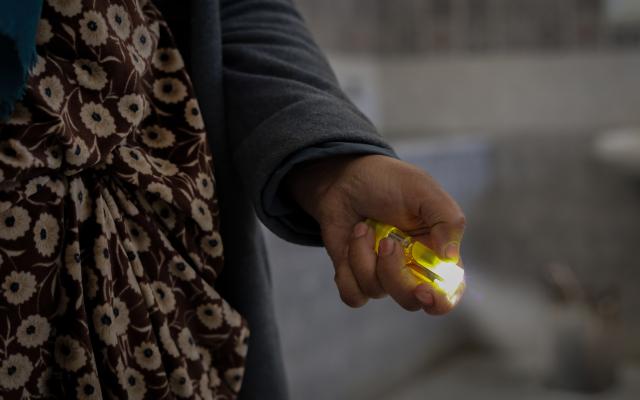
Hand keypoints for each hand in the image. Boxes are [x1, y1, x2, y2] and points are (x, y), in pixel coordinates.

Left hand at [285, 154, 465, 314]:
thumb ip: (446, 220)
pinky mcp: (353, 275)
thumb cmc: (388, 181)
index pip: (448, 292)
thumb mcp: (423, 190)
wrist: (343, 176)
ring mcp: (380, 273)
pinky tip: (350, 240)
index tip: (424, 291)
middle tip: (386, 243)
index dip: (440, 301)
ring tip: (363, 227)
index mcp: (435, 251)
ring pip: (376, 291)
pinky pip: (353, 294)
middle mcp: (410, 268)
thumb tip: (451, 258)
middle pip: (410, 300)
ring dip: (364, 256)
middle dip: (394, 274)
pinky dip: (348, 269)